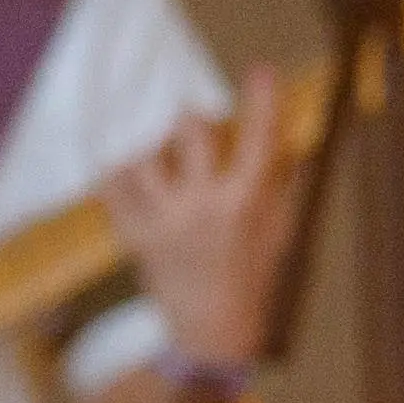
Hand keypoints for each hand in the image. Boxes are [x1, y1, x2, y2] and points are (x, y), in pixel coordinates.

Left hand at [95, 93, 292, 370]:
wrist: (212, 332)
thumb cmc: (254, 279)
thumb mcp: (281, 233)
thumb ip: (282, 184)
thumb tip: (291, 140)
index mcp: (246, 204)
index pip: (260, 139)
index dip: (263, 100)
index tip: (262, 70)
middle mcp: (203, 205)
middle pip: (190, 129)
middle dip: (193, 119)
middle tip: (196, 125)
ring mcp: (165, 220)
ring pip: (145, 153)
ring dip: (154, 147)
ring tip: (163, 159)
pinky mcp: (135, 235)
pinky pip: (112, 188)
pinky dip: (116, 175)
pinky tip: (127, 173)